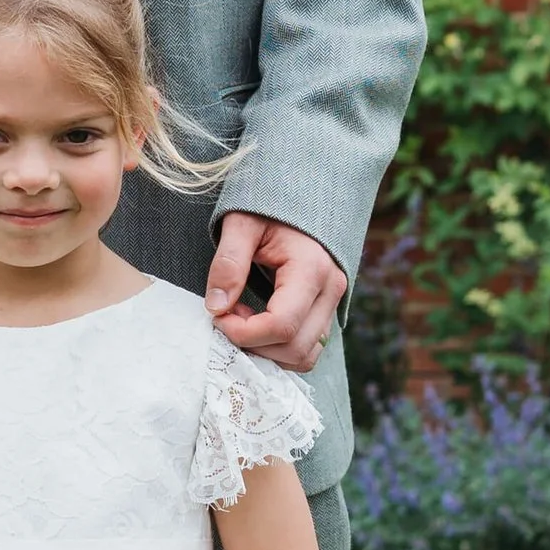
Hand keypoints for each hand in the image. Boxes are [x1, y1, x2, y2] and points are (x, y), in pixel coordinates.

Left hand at [206, 213, 344, 371]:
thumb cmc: (267, 206)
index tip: (218, 316)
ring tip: (242, 320)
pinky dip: (279, 348)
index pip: (281, 325)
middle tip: (227, 316)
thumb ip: (228, 263)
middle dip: (254, 345)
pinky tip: (257, 323)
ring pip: (304, 355)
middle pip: (295, 348)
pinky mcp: (326, 310)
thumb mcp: (240, 224)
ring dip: (267, 351)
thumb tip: (216, 307)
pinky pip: (307, 348)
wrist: (300, 194)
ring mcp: (333, 303)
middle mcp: (331, 290)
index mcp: (312, 268)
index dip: (243, 332)